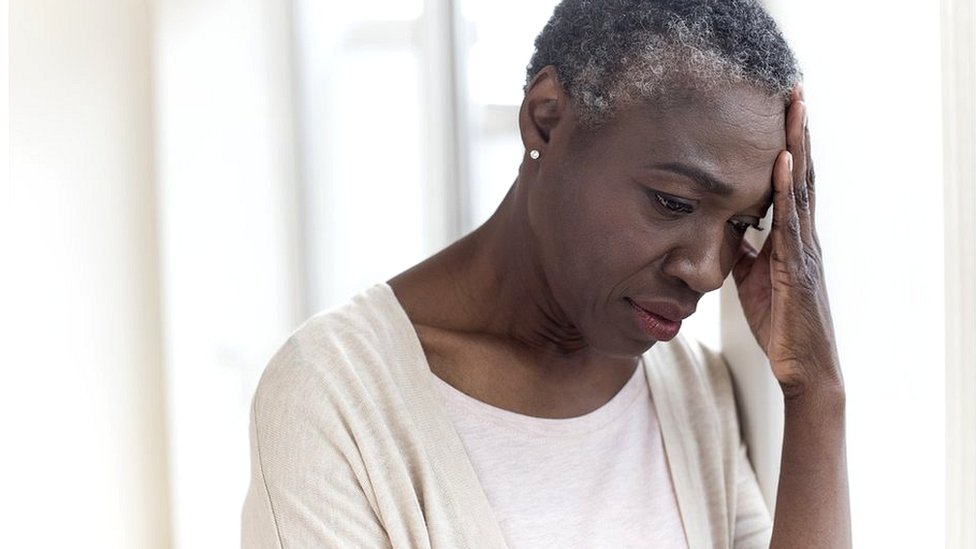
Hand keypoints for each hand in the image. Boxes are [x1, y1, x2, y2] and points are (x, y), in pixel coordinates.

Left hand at [731, 87, 841, 398]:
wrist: (802, 368)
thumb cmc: (780, 325)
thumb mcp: (752, 281)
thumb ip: (743, 253)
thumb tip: (724, 232)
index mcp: (792, 238)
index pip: (791, 183)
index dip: (787, 147)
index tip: (782, 112)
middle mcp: (803, 236)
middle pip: (802, 174)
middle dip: (797, 133)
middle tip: (794, 91)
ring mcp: (803, 250)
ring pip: (801, 189)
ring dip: (796, 147)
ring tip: (794, 109)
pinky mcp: (797, 267)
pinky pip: (790, 222)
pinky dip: (786, 190)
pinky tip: (782, 163)